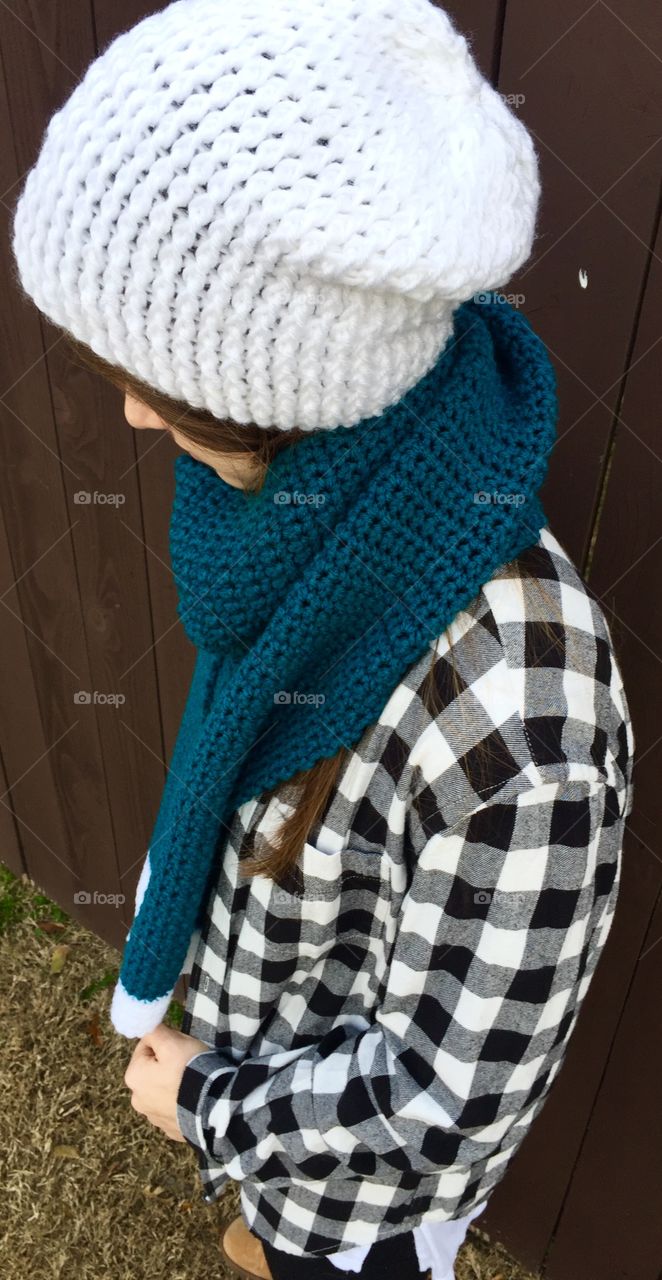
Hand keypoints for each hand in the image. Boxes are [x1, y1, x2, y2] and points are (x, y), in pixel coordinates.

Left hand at [124, 1022, 210, 1141]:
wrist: (212, 1107)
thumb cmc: (189, 1069)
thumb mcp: (172, 1042)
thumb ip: (155, 1030)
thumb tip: (146, 1025)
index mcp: (133, 1077)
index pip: (146, 1047)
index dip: (164, 1042)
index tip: (179, 1046)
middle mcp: (137, 1100)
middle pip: (152, 1070)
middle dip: (167, 1063)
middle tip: (187, 1062)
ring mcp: (154, 1118)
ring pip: (162, 1089)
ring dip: (173, 1083)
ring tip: (193, 1081)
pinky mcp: (170, 1129)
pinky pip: (174, 1108)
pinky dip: (181, 1102)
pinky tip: (194, 1098)